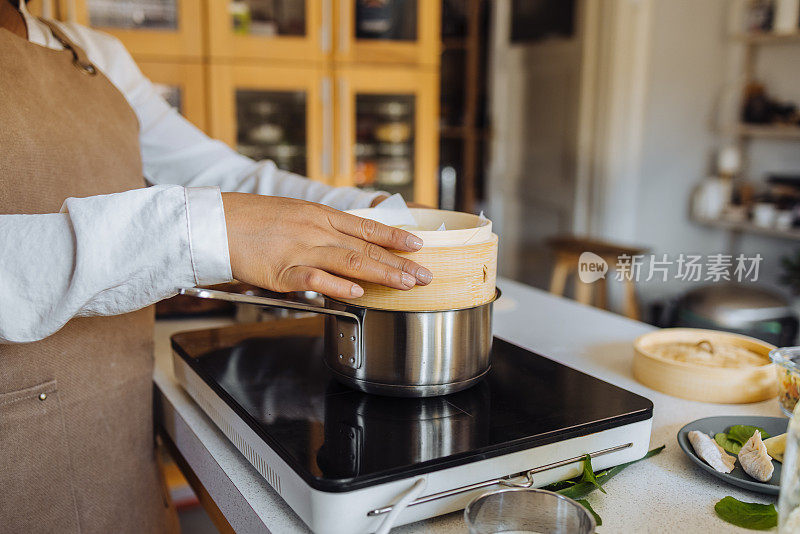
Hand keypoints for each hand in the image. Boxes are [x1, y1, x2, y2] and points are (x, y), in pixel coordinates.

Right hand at [221, 193, 432, 298]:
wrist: (216, 221)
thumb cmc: (252, 220)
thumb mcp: (294, 215)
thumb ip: (320, 230)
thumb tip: (344, 245)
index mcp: (320, 215)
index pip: (367, 226)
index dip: (395, 236)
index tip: (419, 245)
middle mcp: (316, 230)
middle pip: (367, 247)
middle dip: (400, 262)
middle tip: (425, 275)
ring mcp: (301, 250)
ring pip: (351, 261)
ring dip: (383, 274)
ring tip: (407, 284)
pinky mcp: (282, 271)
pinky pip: (316, 279)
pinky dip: (338, 286)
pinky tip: (358, 292)